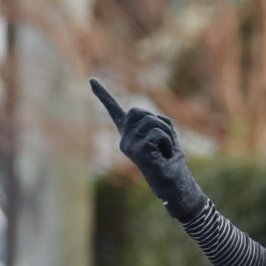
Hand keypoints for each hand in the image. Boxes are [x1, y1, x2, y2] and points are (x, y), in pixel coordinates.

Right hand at [91, 79, 204, 219]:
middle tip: (163, 141)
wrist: (173, 185)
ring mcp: (128, 145)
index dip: (103, 95)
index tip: (92, 80)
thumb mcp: (164, 136)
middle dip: (157, 121)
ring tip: (165, 150)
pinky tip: (165, 156)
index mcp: (129, 135)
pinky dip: (168, 141)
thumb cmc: (170, 162)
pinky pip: (158, 132)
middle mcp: (124, 139)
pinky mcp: (137, 150)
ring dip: (166, 133)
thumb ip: (154, 123)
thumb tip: (144, 116)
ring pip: (151, 121)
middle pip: (138, 111)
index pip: (114, 111)